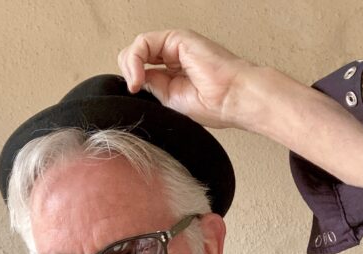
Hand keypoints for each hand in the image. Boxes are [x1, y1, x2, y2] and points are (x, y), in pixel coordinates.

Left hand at [118, 29, 253, 127]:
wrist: (233, 99)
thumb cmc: (216, 105)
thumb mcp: (171, 100)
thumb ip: (153, 86)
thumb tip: (136, 79)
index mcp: (176, 72)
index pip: (142, 69)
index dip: (132, 81)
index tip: (135, 95)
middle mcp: (175, 56)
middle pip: (137, 56)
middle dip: (128, 72)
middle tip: (134, 89)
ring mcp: (176, 46)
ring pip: (138, 47)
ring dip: (129, 67)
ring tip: (136, 84)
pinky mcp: (177, 38)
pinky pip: (143, 42)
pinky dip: (135, 60)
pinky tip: (139, 76)